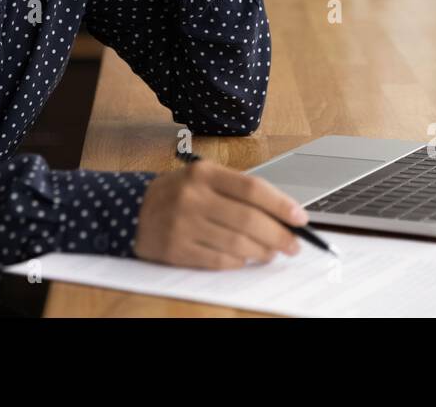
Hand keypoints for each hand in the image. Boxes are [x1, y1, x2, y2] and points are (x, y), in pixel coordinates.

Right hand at [132, 159, 307, 268]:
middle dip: (278, 235)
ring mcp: (182, 224)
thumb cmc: (179, 193)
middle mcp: (192, 197)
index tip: (301, 219)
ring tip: (271, 253)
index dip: (281, 205)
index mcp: (204, 173)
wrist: (134, 210)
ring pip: (237, 244)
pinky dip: (238, 262)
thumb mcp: (204, 179)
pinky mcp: (175, 249)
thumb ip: (238, 191)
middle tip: (293, 245)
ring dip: (262, 252)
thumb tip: (282, 215)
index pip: (252, 188)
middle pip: (248, 220)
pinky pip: (218, 260)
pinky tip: (244, 258)